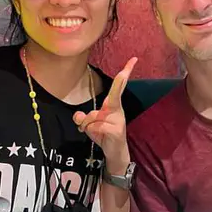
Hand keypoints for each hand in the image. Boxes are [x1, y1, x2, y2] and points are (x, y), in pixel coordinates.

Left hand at [73, 57, 137, 171]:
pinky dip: (90, 131)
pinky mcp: (116, 129)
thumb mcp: (90, 125)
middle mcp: (117, 109)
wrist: (114, 153)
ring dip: (87, 126)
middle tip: (131, 64)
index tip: (133, 59)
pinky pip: (95, 126)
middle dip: (121, 81)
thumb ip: (82, 118)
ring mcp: (118, 119)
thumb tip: (77, 115)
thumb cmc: (103, 135)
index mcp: (113, 105)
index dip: (126, 72)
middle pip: (112, 95)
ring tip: (94, 132)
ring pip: (93, 116)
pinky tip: (98, 136)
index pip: (118, 86)